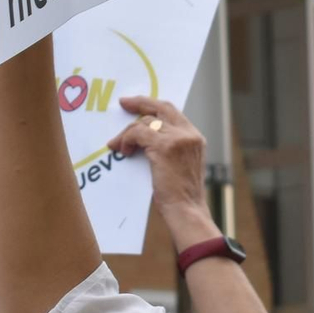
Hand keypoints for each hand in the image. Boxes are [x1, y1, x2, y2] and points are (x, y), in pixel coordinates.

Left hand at [109, 98, 217, 244]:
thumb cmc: (180, 194)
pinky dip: (127, 140)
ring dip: (127, 133)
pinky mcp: (164, 147)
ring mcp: (178, 139)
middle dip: (140, 102)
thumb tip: (145, 135)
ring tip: (118, 146)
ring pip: (145, 122)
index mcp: (195, 137)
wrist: (186, 209)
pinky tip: (123, 151)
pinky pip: (138, 133)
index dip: (152, 104)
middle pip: (160, 108)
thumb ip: (171, 146)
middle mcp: (189, 134)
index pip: (172, 111)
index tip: (136, 103)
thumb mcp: (181, 164)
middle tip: (123, 103)